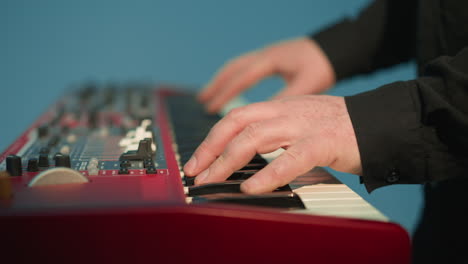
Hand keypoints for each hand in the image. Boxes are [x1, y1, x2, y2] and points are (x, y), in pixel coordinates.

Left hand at [183, 95, 360, 193]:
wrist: (379, 124)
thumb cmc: (339, 129)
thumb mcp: (300, 123)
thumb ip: (275, 134)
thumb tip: (245, 153)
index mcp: (280, 107)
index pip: (236, 117)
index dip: (212, 138)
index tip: (197, 160)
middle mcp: (287, 111)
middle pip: (237, 123)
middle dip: (210, 148)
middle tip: (194, 172)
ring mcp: (304, 125)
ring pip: (256, 137)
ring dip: (228, 161)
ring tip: (212, 180)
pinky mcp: (323, 142)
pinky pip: (291, 158)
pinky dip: (268, 174)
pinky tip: (251, 188)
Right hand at [198, 38, 335, 112]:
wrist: (337, 48)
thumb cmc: (323, 66)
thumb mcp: (306, 84)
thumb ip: (284, 100)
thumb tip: (262, 119)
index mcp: (270, 60)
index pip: (241, 78)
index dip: (224, 95)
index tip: (210, 109)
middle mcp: (264, 56)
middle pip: (232, 71)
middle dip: (216, 87)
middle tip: (202, 103)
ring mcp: (267, 56)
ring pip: (236, 68)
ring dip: (221, 83)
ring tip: (208, 98)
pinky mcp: (272, 60)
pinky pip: (245, 69)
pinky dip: (234, 81)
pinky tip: (233, 92)